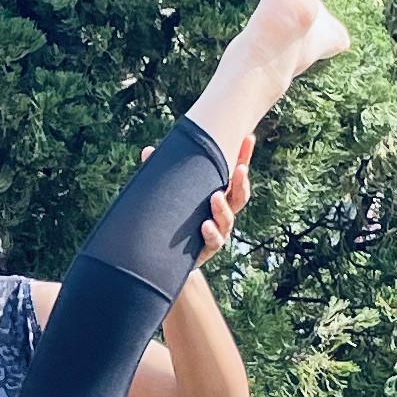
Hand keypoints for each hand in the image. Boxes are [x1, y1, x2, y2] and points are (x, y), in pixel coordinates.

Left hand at [142, 129, 252, 263]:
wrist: (167, 258)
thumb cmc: (173, 220)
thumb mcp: (169, 196)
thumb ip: (162, 175)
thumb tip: (148, 152)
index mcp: (218, 194)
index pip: (234, 173)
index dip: (243, 156)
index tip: (248, 138)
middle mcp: (223, 212)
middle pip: (239, 196)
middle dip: (241, 182)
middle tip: (240, 169)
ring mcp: (218, 231)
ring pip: (228, 219)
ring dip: (223, 208)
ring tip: (215, 197)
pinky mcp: (208, 248)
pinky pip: (213, 241)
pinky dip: (211, 233)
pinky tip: (205, 225)